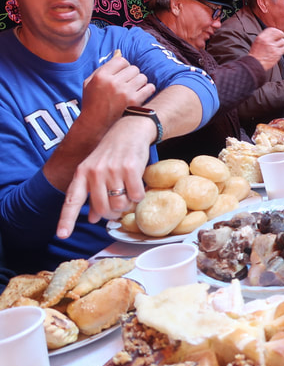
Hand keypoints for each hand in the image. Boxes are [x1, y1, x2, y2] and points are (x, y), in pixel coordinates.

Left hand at [56, 116, 152, 237]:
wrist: (130, 129)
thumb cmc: (113, 152)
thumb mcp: (97, 171)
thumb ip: (93, 194)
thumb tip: (92, 218)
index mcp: (82, 173)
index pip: (72, 200)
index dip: (66, 219)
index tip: (62, 235)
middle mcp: (94, 172)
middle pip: (102, 208)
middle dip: (112, 213)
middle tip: (119, 207)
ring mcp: (112, 170)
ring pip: (119, 205)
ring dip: (127, 205)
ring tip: (128, 194)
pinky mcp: (130, 168)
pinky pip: (135, 196)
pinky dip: (139, 196)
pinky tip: (137, 186)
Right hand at [81, 53, 154, 131]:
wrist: (96, 125)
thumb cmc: (92, 103)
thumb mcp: (90, 83)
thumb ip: (103, 68)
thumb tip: (119, 53)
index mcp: (101, 76)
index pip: (121, 60)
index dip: (124, 66)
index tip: (123, 73)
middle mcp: (113, 82)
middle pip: (134, 68)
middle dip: (132, 75)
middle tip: (129, 83)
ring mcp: (124, 92)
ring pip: (143, 77)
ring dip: (141, 82)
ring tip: (135, 89)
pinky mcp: (134, 102)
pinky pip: (149, 88)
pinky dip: (148, 90)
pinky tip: (142, 94)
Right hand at [250, 28, 283, 70]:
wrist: (255, 64)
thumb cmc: (256, 55)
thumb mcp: (257, 42)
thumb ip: (265, 37)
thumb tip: (273, 35)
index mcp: (262, 37)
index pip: (272, 29)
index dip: (277, 31)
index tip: (278, 33)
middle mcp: (267, 41)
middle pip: (279, 33)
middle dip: (282, 36)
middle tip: (281, 38)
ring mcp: (273, 47)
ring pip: (283, 41)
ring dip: (283, 43)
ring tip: (279, 46)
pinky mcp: (277, 53)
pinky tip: (283, 49)